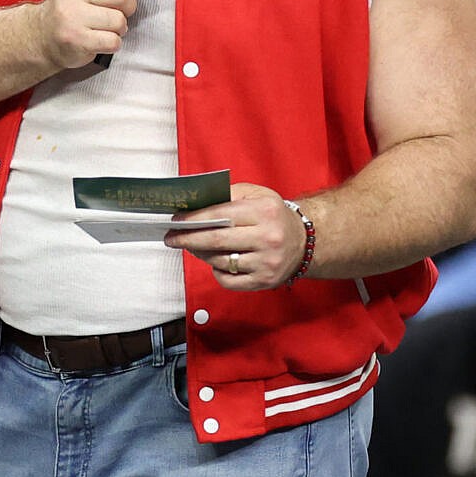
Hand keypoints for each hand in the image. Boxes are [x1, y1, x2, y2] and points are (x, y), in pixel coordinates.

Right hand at [27, 0, 156, 70]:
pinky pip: (113, 40)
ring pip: (119, 19)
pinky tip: (98, 36)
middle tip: (113, 8)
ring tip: (103, 23)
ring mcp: (69, 13)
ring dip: (119, 25)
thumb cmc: (73, 4)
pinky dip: (112, 42)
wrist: (45, 33)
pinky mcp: (74, 37)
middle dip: (126, 5)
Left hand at [165, 182, 303, 289]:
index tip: (175, 221)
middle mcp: (268, 238)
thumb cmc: (273, 216)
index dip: (194, 219)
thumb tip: (194, 206)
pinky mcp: (264, 281)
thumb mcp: (257, 195)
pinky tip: (216, 262)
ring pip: (219, 261)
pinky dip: (216, 271)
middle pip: (216, 240)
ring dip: (200, 254)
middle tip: (171, 238)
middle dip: (188, 239)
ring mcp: (267, 262)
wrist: (304, 242)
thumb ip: (228, 195)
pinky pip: (228, 280)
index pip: (220, 214)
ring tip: (193, 246)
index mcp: (265, 211)